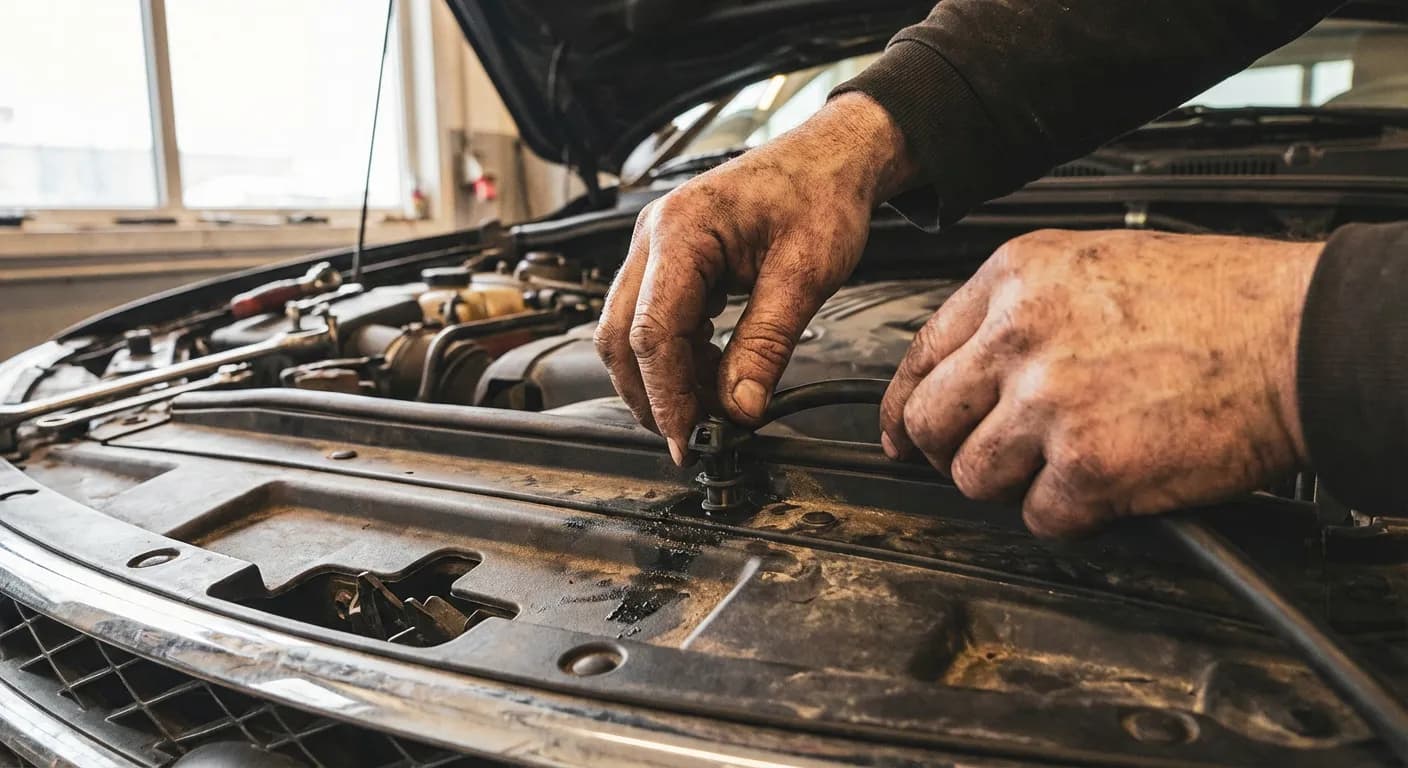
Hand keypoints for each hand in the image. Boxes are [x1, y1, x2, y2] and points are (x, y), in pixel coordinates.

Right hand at [596, 93, 916, 462]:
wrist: (830, 158)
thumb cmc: (820, 193)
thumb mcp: (805, 274)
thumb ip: (767, 345)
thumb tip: (739, 409)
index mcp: (681, 230)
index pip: (651, 330)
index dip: (665, 393)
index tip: (686, 437)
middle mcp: (653, 236)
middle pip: (620, 336)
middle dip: (650, 395)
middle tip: (689, 438)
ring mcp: (655, 249)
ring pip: (629, 333)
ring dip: (662, 379)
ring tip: (711, 407)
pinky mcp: (668, 264)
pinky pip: (653, 321)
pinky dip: (677, 358)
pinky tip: (714, 374)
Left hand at [881, 229, 1322, 536]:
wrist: (1298, 335)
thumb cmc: (1216, 301)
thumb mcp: (1094, 265)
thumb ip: (1019, 310)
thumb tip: (965, 369)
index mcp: (1015, 278)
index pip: (919, 354)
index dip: (903, 406)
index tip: (901, 433)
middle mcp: (1018, 337)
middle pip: (929, 421)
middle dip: (948, 450)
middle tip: (982, 459)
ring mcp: (1048, 403)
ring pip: (972, 476)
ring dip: (1010, 484)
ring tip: (1062, 465)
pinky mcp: (1087, 466)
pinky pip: (1038, 515)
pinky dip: (1068, 512)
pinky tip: (1104, 483)